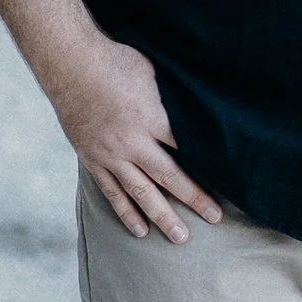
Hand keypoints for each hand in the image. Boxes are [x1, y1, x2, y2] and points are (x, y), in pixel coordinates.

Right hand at [43, 35, 222, 244]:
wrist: (71, 64)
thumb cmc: (120, 63)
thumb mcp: (157, 74)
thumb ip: (177, 97)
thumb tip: (204, 106)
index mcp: (152, 117)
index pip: (188, 147)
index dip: (210, 164)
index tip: (231, 181)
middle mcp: (132, 141)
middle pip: (169, 176)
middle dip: (194, 199)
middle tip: (215, 219)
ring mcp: (110, 154)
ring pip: (140, 192)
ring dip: (162, 216)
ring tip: (180, 238)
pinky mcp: (93, 160)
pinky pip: (112, 192)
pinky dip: (126, 212)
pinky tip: (140, 230)